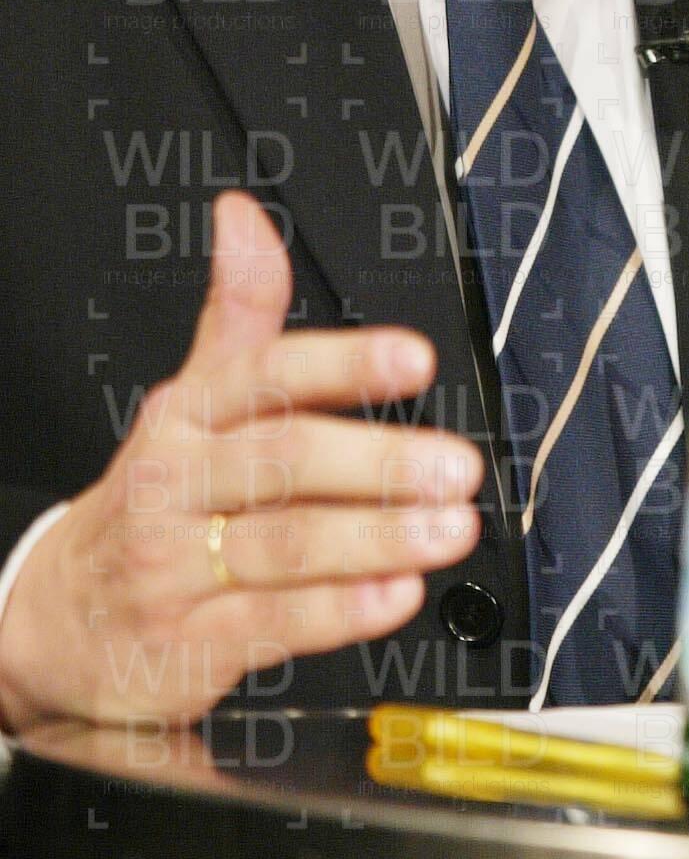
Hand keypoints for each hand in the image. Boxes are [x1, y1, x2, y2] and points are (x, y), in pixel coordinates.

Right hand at [0, 191, 483, 731]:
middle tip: (456, 464)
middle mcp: (179, 484)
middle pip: (285, 461)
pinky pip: (275, 622)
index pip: (268, 375)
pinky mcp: (190, 642)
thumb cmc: (155, 495)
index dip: (344, 363)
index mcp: (188, 414)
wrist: (62, 619)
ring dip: (379, 536)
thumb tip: (245, 216)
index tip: (414, 357)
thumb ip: (239, 309)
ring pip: (288, 545)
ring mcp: (179, 565)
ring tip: (449, 528)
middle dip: (381, 463)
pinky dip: (344, 609)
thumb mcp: (191, 396)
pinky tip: (397, 593)